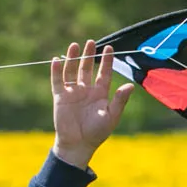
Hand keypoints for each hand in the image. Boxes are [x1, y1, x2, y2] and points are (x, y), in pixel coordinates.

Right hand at [51, 40, 134, 169]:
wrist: (79, 144)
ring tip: (74, 45)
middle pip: (87, 68)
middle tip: (91, 42)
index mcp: (100, 93)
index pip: (104, 73)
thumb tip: (130, 85)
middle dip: (89, 55)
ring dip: (73, 58)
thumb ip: (119, 100)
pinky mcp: (60, 97)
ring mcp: (73, 92)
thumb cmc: (97, 132)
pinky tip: (57, 59)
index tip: (109, 48)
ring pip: (72, 71)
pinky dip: (56, 70)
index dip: (107, 61)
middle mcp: (86, 90)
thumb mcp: (111, 115)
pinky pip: (57, 81)